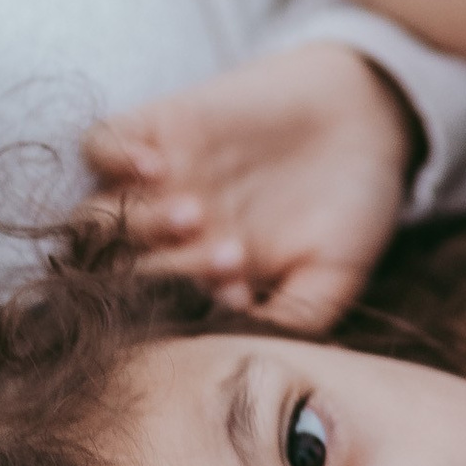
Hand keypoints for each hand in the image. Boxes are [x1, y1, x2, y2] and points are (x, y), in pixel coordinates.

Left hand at [83, 41, 416, 329]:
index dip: (187, 315)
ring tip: (195, 213)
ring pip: (99, 214)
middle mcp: (170, 235)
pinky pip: (97, 144)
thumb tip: (248, 351)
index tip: (242, 297)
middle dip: (162, 273)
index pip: (161, 312)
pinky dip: (112, 158)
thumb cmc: (352, 204)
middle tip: (226, 256)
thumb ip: (292, 318)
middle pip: (120, 269)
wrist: (368, 113)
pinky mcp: (158, 125)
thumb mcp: (334, 276)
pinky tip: (156, 167)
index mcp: (204, 278)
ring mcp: (158, 181)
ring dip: (137, 223)